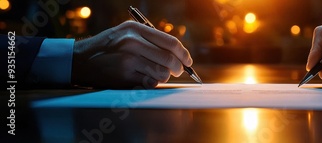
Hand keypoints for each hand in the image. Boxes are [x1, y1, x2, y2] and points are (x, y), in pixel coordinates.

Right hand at [72, 21, 192, 88]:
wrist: (80, 60)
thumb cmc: (108, 47)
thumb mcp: (126, 32)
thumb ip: (150, 38)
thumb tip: (178, 52)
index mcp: (136, 29)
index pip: (171, 43)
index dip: (184, 54)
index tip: (188, 61)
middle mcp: (133, 42)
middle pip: (169, 59)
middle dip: (178, 68)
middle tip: (178, 71)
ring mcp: (128, 60)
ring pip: (162, 73)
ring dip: (164, 77)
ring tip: (156, 74)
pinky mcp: (124, 76)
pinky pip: (149, 83)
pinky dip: (151, 84)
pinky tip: (144, 79)